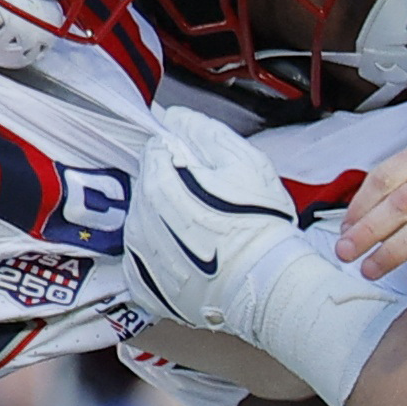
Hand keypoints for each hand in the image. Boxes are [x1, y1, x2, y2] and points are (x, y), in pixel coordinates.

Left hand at [123, 107, 303, 331]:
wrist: (268, 286)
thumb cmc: (260, 224)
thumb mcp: (244, 161)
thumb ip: (203, 132)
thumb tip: (175, 118)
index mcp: (158, 184)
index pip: (156, 150)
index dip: (182, 154)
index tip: (205, 169)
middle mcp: (138, 220)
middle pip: (148, 186)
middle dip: (174, 187)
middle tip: (211, 201)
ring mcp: (139, 257)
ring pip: (146, 221)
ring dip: (168, 220)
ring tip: (206, 232)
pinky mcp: (145, 287)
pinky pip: (145, 260)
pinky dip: (163, 255)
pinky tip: (191, 256)